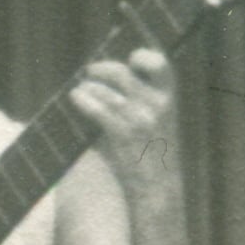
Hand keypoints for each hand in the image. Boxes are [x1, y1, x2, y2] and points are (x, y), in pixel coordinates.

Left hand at [68, 46, 182, 202]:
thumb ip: (139, 99)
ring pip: (106, 91)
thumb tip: (104, 80)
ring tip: (80, 89)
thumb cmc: (152, 153)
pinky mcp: (124, 134)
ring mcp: (141, 119)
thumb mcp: (157, 121)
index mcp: (168, 97)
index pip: (159, 62)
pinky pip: (99, 110)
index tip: (128, 62)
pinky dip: (84, 100)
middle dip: (101, 69)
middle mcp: (157, 104)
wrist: (158, 188)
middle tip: (89, 72)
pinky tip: (75, 98)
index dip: (141, 56)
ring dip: (88, 87)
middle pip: (121, 72)